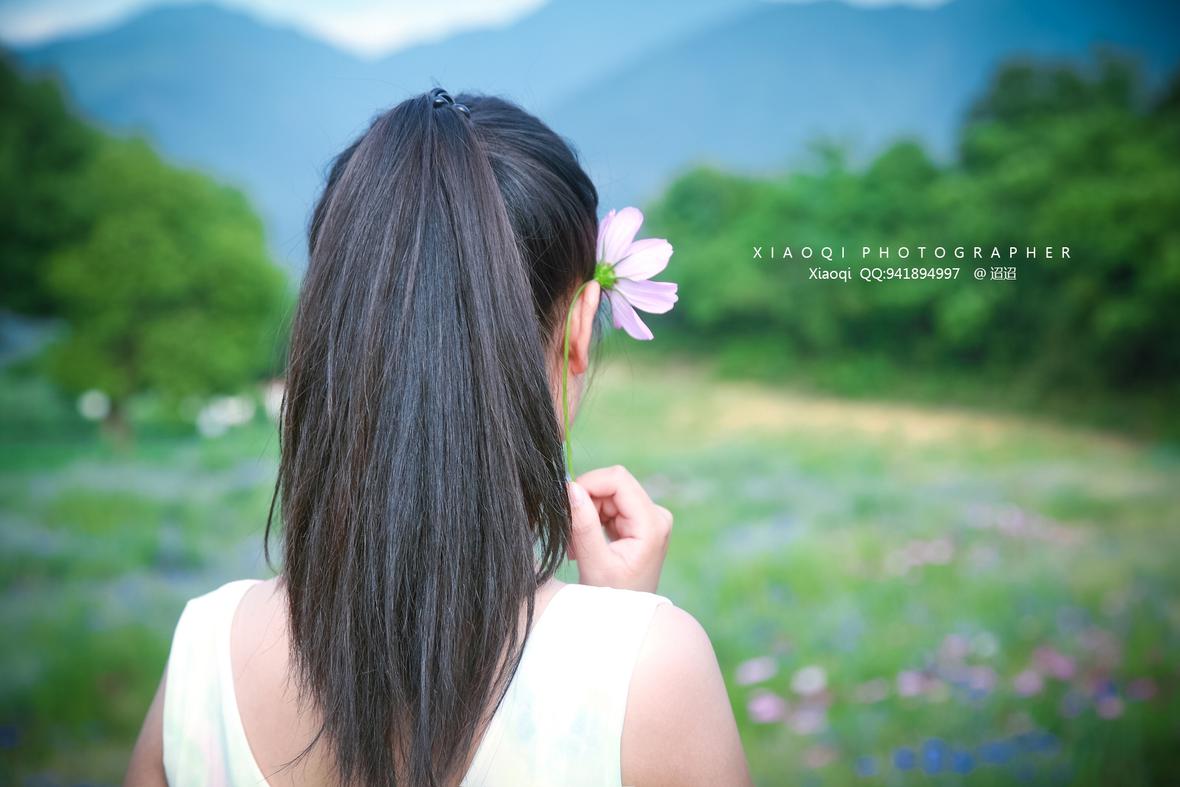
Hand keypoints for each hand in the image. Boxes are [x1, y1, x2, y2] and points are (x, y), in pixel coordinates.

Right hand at [566, 465, 672, 592]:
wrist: (625, 618)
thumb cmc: (613, 599)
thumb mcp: (595, 563)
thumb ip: (584, 524)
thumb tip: (572, 488)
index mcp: (652, 524)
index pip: (618, 480)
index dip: (589, 482)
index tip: (566, 502)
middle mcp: (656, 516)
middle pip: (614, 485)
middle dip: (586, 501)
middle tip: (569, 531)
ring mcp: (650, 518)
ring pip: (608, 494)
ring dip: (586, 512)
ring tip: (575, 544)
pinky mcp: (640, 522)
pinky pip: (610, 505)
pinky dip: (592, 519)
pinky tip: (584, 543)